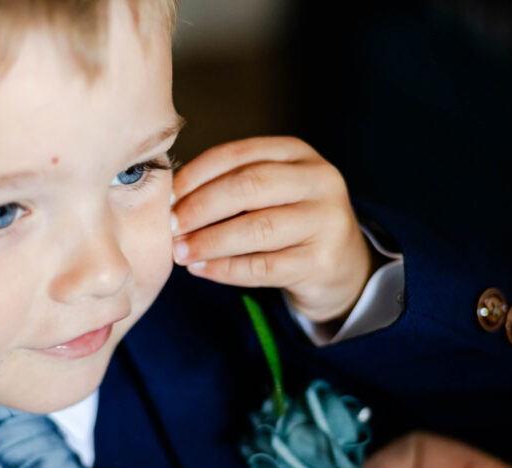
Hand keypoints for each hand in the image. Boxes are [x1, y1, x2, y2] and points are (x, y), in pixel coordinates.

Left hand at [171, 137, 373, 322]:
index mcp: (298, 154)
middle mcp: (319, 181)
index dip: (196, 174)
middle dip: (201, 206)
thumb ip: (233, 185)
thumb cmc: (292, 223)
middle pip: (249, 186)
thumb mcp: (274, 190)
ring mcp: (325, 222)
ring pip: (257, 228)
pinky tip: (202, 270)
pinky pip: (264, 266)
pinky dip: (226, 269)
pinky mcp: (321, 262)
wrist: (344, 266)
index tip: (167, 196)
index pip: (237, 155)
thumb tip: (172, 200)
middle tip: (170, 226)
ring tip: (180, 252)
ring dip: (210, 241)